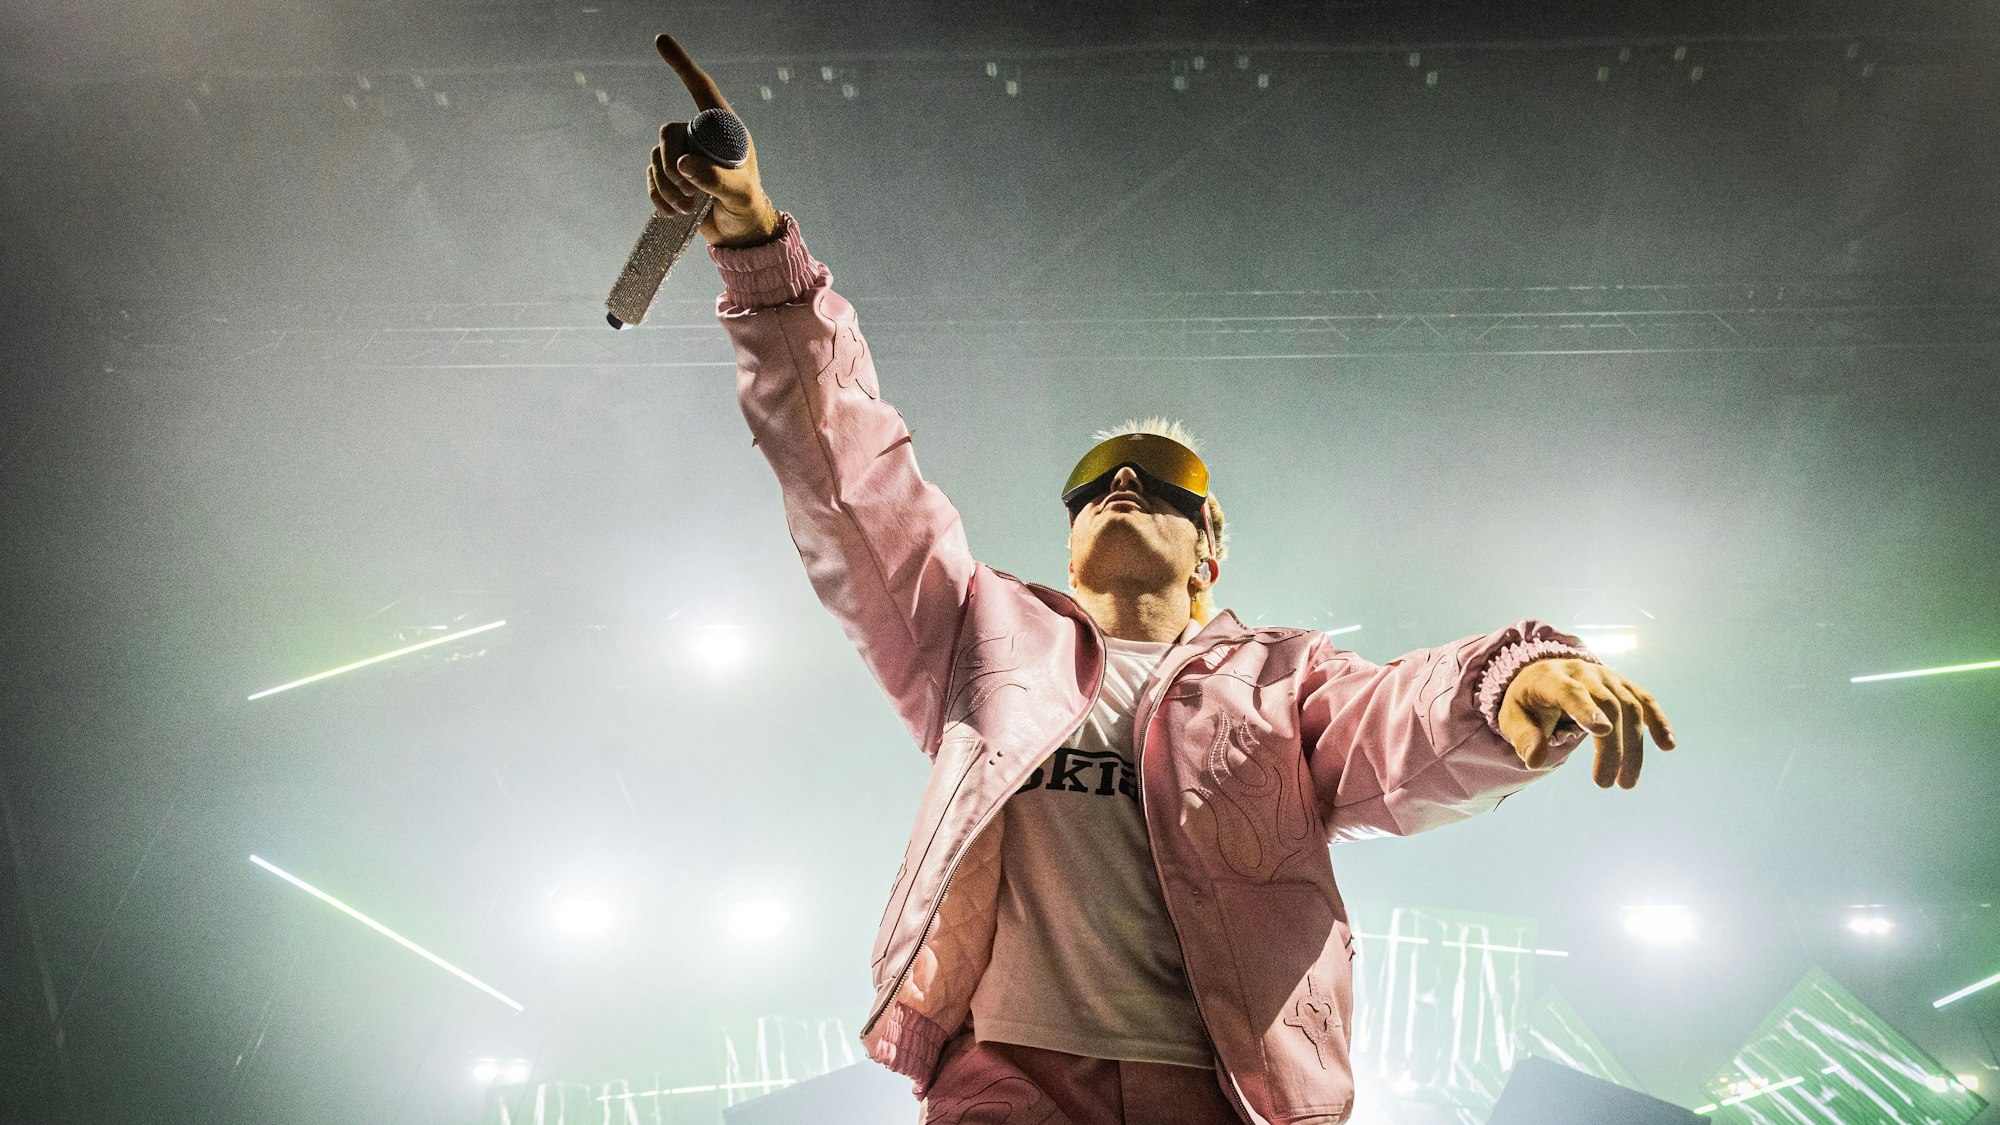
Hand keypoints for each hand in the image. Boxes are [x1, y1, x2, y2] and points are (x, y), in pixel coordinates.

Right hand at [649, 34, 781, 246]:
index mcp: (725, 131)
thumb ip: (716, 180)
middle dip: (672, 164)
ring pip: (656, 156)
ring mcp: (685, 155)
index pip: (701, 90)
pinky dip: (658, 195)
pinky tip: (673, 212)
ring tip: (688, 207)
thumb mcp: (740, 195)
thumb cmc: (748, 209)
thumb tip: (683, 165)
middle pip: (669, 131)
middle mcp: (702, 137)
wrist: (740, 235)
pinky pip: (651, 176)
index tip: (659, 40)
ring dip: (666, 185)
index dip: (681, 65)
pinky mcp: (673, 176)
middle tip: (691, 194)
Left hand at [1497, 658, 1674, 788]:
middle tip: (1603, 783)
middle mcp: (1583, 672)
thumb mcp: (1512, 718)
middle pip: (1607, 705)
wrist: (1542, 675)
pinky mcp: (1623, 686)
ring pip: (1629, 707)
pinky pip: (1645, 701)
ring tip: (1625, 783)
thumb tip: (1535, 761)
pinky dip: (1658, 721)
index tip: (1601, 732)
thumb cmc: (1527, 702)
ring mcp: (1607, 677)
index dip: (1586, 710)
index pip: (1570, 692)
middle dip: (1610, 746)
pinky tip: (1668, 745)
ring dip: (1633, 746)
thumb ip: (1523, 737)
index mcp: (1551, 678)